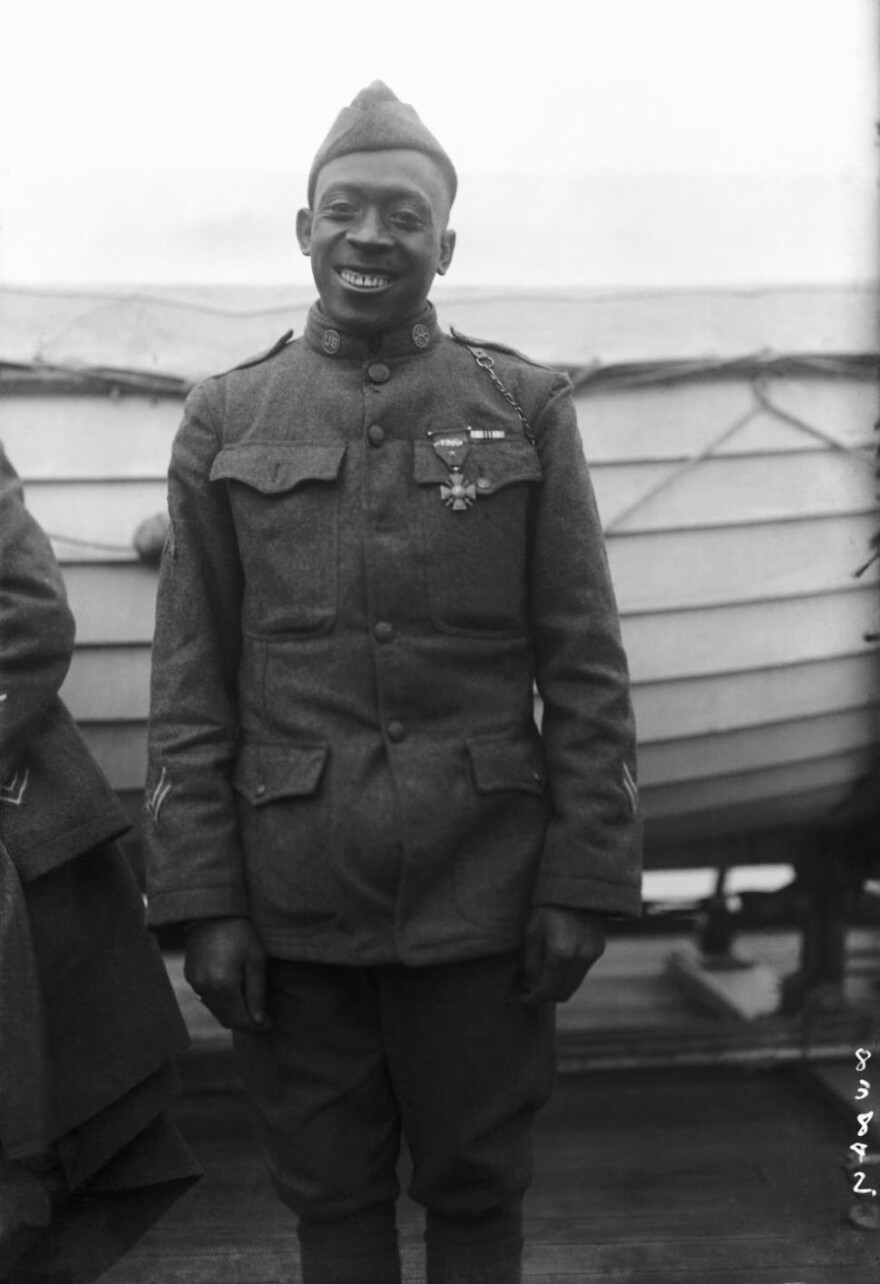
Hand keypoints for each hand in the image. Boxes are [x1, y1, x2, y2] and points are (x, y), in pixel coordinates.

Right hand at [184, 917, 270, 1032]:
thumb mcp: (256, 958)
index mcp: (223, 985)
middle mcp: (205, 988)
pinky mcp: (190, 976)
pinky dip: (222, 1002)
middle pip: (227, 1019)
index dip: (257, 1026)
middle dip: (246, 1022)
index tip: (271, 1023)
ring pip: (216, 1011)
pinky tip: (235, 993)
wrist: (212, 911)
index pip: (240, 1019)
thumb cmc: (240, 931)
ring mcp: (195, 983)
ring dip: (234, 1013)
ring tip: (252, 1006)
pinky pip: (208, 998)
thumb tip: (259, 1020)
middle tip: (264, 1018)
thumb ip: (257, 992)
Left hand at [519, 906, 605, 1005]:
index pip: (546, 991)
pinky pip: (580, 974)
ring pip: (572, 986)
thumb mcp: (530, 933)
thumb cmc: (546, 909)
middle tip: (527, 992)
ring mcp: (591, 955)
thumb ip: (530, 964)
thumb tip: (529, 988)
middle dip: (543, 997)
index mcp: (560, 952)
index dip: (530, 999)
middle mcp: (579, 957)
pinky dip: (566, 977)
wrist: (574, 890)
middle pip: (561, 994)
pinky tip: (555, 966)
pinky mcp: (598, 950)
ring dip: (555, 988)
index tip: (517, 999)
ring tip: (539, 979)